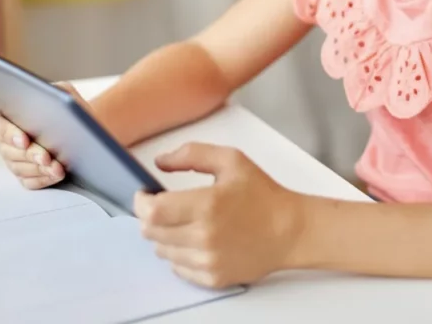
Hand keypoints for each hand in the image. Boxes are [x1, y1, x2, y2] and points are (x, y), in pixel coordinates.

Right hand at [0, 81, 87, 189]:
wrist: (85, 127)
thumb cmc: (70, 107)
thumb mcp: (63, 92)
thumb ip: (54, 92)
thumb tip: (51, 101)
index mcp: (8, 116)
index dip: (7, 134)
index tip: (24, 140)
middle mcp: (7, 140)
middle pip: (8, 151)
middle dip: (30, 154)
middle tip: (46, 156)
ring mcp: (14, 160)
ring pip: (20, 168)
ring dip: (39, 169)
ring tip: (57, 167)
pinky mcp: (27, 175)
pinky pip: (30, 181)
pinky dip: (43, 179)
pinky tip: (56, 174)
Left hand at [134, 143, 303, 288]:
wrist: (290, 230)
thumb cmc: (263, 194)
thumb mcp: (232, 160)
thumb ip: (193, 154)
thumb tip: (161, 162)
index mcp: (207, 205)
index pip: (152, 212)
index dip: (141, 202)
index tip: (144, 194)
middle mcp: (204, 237)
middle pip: (151, 233)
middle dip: (151, 217)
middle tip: (165, 206)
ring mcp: (208, 261)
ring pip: (162, 251)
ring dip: (165, 236)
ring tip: (186, 222)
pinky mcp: (212, 278)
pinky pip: (178, 268)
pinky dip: (179, 254)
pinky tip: (196, 240)